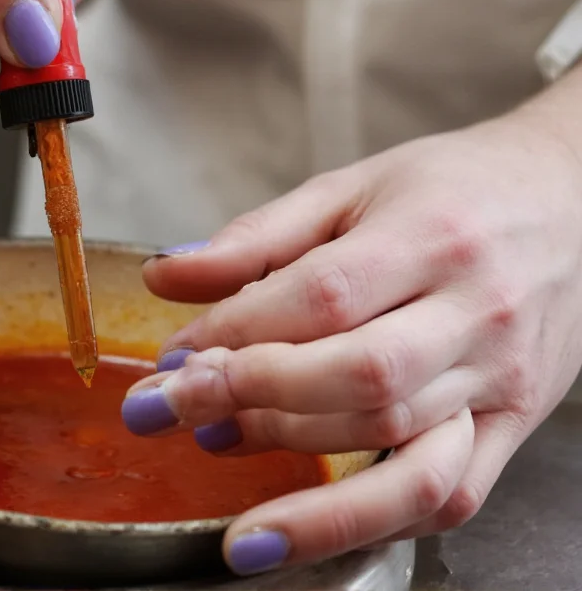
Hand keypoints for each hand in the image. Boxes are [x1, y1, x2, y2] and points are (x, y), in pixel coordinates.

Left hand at [123, 114, 581, 574]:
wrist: (573, 203)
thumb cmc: (454, 191)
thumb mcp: (352, 188)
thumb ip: (257, 236)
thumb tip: (166, 275)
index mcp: (431, 237)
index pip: (322, 296)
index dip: (234, 333)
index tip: (171, 360)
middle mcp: (474, 312)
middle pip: (358, 375)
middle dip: (252, 399)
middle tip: (176, 409)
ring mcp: (500, 378)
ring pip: (399, 444)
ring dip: (296, 464)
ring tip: (220, 449)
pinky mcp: (512, 425)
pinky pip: (449, 495)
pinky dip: (371, 518)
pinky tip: (305, 517)